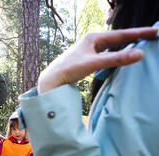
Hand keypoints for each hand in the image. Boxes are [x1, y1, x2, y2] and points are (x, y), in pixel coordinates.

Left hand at [37, 27, 158, 93]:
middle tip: (153, 36)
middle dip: (135, 37)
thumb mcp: (94, 64)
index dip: (140, 33)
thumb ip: (116, 59)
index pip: (122, 34)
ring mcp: (90, 49)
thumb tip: (139, 54)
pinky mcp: (88, 57)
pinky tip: (122, 57)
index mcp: (94, 38)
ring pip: (113, 46)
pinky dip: (117, 54)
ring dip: (126, 46)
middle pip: (118, 38)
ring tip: (142, 44)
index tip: (156, 31)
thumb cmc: (69, 69)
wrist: (52, 79)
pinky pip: (107, 53)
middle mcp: (92, 40)